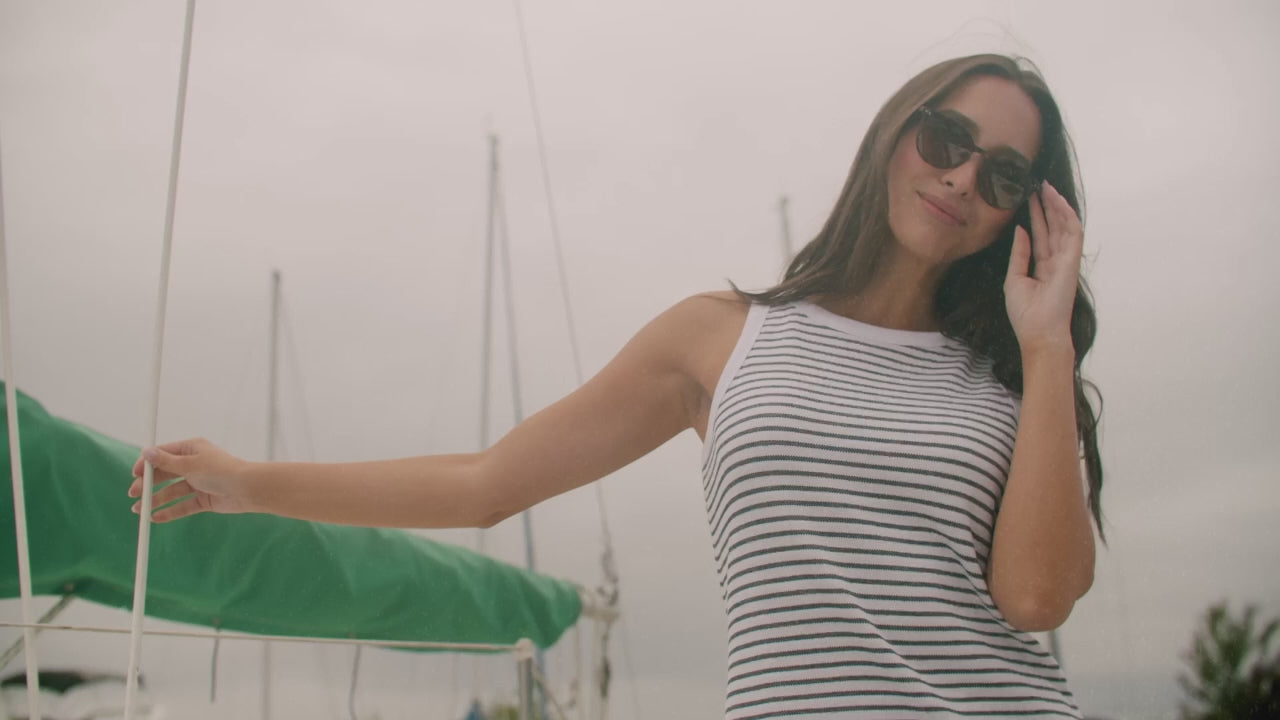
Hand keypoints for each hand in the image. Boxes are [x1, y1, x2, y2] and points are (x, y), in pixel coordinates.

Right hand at [128, 438, 252, 521]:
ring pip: (173, 491)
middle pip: (166, 474)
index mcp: (192, 449)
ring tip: (139, 511)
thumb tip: (146, 451)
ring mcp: (200, 482)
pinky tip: (155, 518)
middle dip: (148, 484)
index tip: (134, 474)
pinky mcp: (205, 499)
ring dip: (156, 500)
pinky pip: (184, 505)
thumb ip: (166, 462)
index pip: (163, 454)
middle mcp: (195, 464)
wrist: (248, 489)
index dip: (147, 464)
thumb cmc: (221, 471)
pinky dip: (170, 512)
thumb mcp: (190, 465)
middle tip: (133, 494)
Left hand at [1004, 181, 1081, 353]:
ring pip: (1064, 226)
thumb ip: (1019, 253)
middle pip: (1052, 227)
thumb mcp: (1014, 279)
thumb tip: (1020, 229)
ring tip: (1047, 187)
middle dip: (1047, 206)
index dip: (1036, 217)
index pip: (1040, 236)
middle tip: (1038, 185)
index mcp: (1042, 267)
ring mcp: (1065, 260)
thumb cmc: (1026, 313)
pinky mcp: (1072, 261)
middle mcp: (1056, 261)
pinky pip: (1073, 233)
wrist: (1038, 332)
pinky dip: (1067, 216)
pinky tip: (1058, 201)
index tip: (1028, 199)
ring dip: (1057, 206)